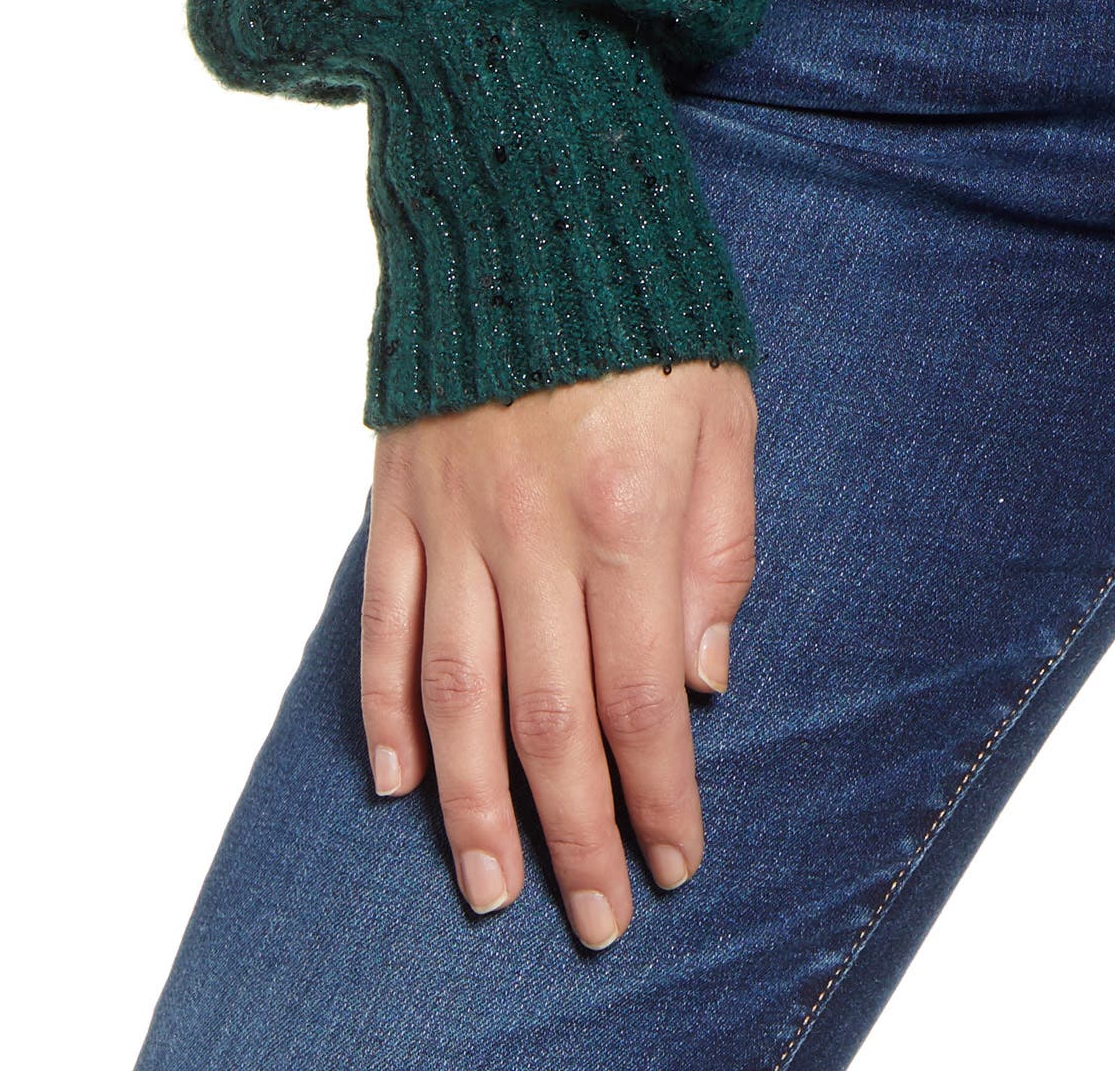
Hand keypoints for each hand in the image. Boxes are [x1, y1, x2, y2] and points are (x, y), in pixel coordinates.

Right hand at [359, 357, 756, 947]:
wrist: (529, 197)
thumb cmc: (648, 302)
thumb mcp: (726, 406)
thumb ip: (721, 544)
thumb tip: (700, 678)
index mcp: (628, 511)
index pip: (641, 694)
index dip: (657, 793)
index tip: (673, 861)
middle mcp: (533, 529)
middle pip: (548, 719)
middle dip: (573, 833)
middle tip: (592, 918)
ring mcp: (455, 518)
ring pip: (456, 695)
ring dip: (471, 806)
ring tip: (491, 887)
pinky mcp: (400, 498)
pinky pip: (388, 625)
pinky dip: (388, 710)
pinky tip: (400, 780)